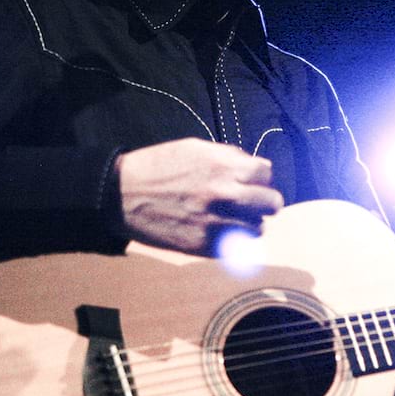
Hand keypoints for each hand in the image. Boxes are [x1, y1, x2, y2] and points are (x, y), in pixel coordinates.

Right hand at [116, 138, 283, 254]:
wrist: (122, 194)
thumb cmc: (158, 167)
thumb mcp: (195, 148)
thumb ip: (228, 157)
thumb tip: (253, 167)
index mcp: (224, 166)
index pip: (266, 173)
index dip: (257, 176)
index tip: (248, 180)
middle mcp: (225, 194)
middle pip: (272, 203)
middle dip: (264, 201)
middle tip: (252, 202)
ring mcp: (217, 222)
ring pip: (258, 228)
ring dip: (248, 222)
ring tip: (230, 218)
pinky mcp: (205, 245)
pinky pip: (236, 247)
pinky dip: (231, 240)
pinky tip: (217, 231)